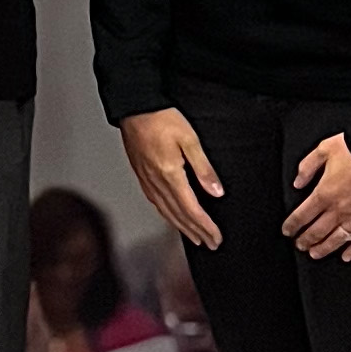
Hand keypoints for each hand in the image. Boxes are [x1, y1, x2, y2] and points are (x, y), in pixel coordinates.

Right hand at [120, 106, 222, 248]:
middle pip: (179, 215)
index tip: (216, 237)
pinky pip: (156, 203)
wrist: (134, 107)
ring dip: (182, 227)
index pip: (191, 209)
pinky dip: (167, 215)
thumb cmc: (161, 118)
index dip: (205, 226)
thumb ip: (203, 167)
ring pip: (166, 212)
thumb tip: (216, 191)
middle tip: (210, 244)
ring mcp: (147, 180)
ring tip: (195, 237)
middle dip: (196, 232)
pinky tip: (172, 216)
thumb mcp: (190, 139)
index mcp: (170, 174)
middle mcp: (156, 182)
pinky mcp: (141, 176)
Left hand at [283, 132, 350, 262]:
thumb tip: (297, 182)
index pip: (302, 215)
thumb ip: (308, 166)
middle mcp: (340, 209)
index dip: (292, 226)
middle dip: (305, 240)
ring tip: (315, 254)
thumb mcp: (325, 149)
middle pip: (317, 231)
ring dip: (324, 249)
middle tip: (299, 245)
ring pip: (337, 239)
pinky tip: (347, 257)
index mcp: (324, 192)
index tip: (287, 231)